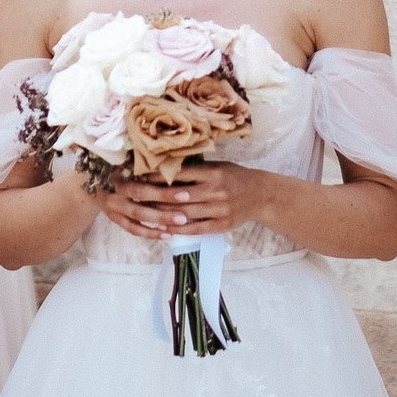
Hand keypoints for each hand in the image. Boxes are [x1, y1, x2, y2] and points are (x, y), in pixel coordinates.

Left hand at [115, 163, 266, 239]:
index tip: (141, 178)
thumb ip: (196, 170)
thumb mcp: (218, 167)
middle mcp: (215, 190)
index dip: (159, 177)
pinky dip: (178, 230)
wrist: (260, 195)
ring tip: (144, 214)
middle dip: (155, 197)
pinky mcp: (221, 225)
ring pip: (184, 214)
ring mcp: (218, 209)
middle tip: (136, 198)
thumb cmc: (235, 177)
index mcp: (213, 173)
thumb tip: (166, 170)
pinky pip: (195, 229)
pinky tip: (164, 229)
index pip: (180, 174)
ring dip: (162, 215)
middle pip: (178, 196)